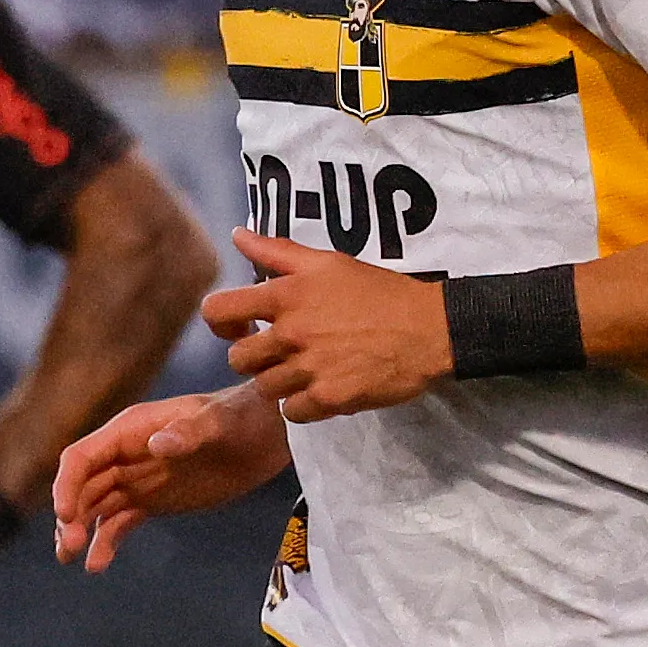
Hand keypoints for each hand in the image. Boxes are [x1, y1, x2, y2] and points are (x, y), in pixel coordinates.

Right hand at [52, 387, 285, 565]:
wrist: (265, 436)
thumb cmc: (240, 419)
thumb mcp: (217, 423)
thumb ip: (188, 432)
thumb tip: (157, 446)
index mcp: (129, 431)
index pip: (81, 457)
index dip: (66, 485)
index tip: (64, 516)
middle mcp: (124, 455)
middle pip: (82, 487)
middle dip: (69, 516)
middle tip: (67, 548)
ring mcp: (136, 480)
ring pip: (93, 508)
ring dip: (79, 532)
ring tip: (71, 559)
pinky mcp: (152, 502)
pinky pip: (119, 523)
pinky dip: (105, 543)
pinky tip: (96, 565)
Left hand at [207, 230, 455, 420]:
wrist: (429, 329)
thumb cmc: (379, 292)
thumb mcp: (328, 263)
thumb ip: (277, 251)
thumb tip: (238, 234)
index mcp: (287, 295)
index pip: (217, 310)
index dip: (220, 322)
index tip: (240, 326)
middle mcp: (292, 332)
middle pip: (238, 359)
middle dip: (254, 357)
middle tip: (281, 351)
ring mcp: (309, 368)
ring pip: (263, 388)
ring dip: (280, 382)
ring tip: (305, 369)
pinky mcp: (329, 398)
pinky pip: (291, 412)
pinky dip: (302, 405)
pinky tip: (320, 388)